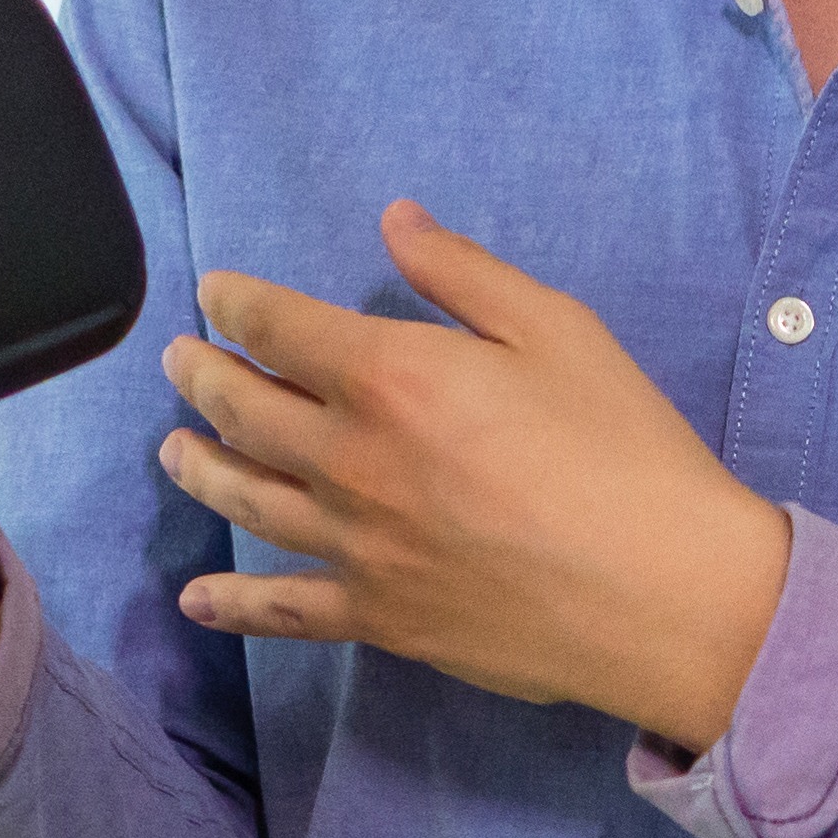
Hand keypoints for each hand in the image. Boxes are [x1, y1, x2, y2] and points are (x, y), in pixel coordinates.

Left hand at [158, 200, 788, 750]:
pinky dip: (232, 605)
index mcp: (392, 377)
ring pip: (246, 500)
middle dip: (201, 377)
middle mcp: (352, 460)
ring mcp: (357, 546)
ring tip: (173, 449)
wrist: (664, 593)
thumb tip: (396, 221)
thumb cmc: (626, 451)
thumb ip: (462, 273)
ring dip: (198, 467)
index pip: (276, 327)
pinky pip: (284, 610)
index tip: (215, 293)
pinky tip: (196, 600)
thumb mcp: (556, 329)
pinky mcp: (379, 616)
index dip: (234, 303)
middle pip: (242, 411)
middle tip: (180, 362)